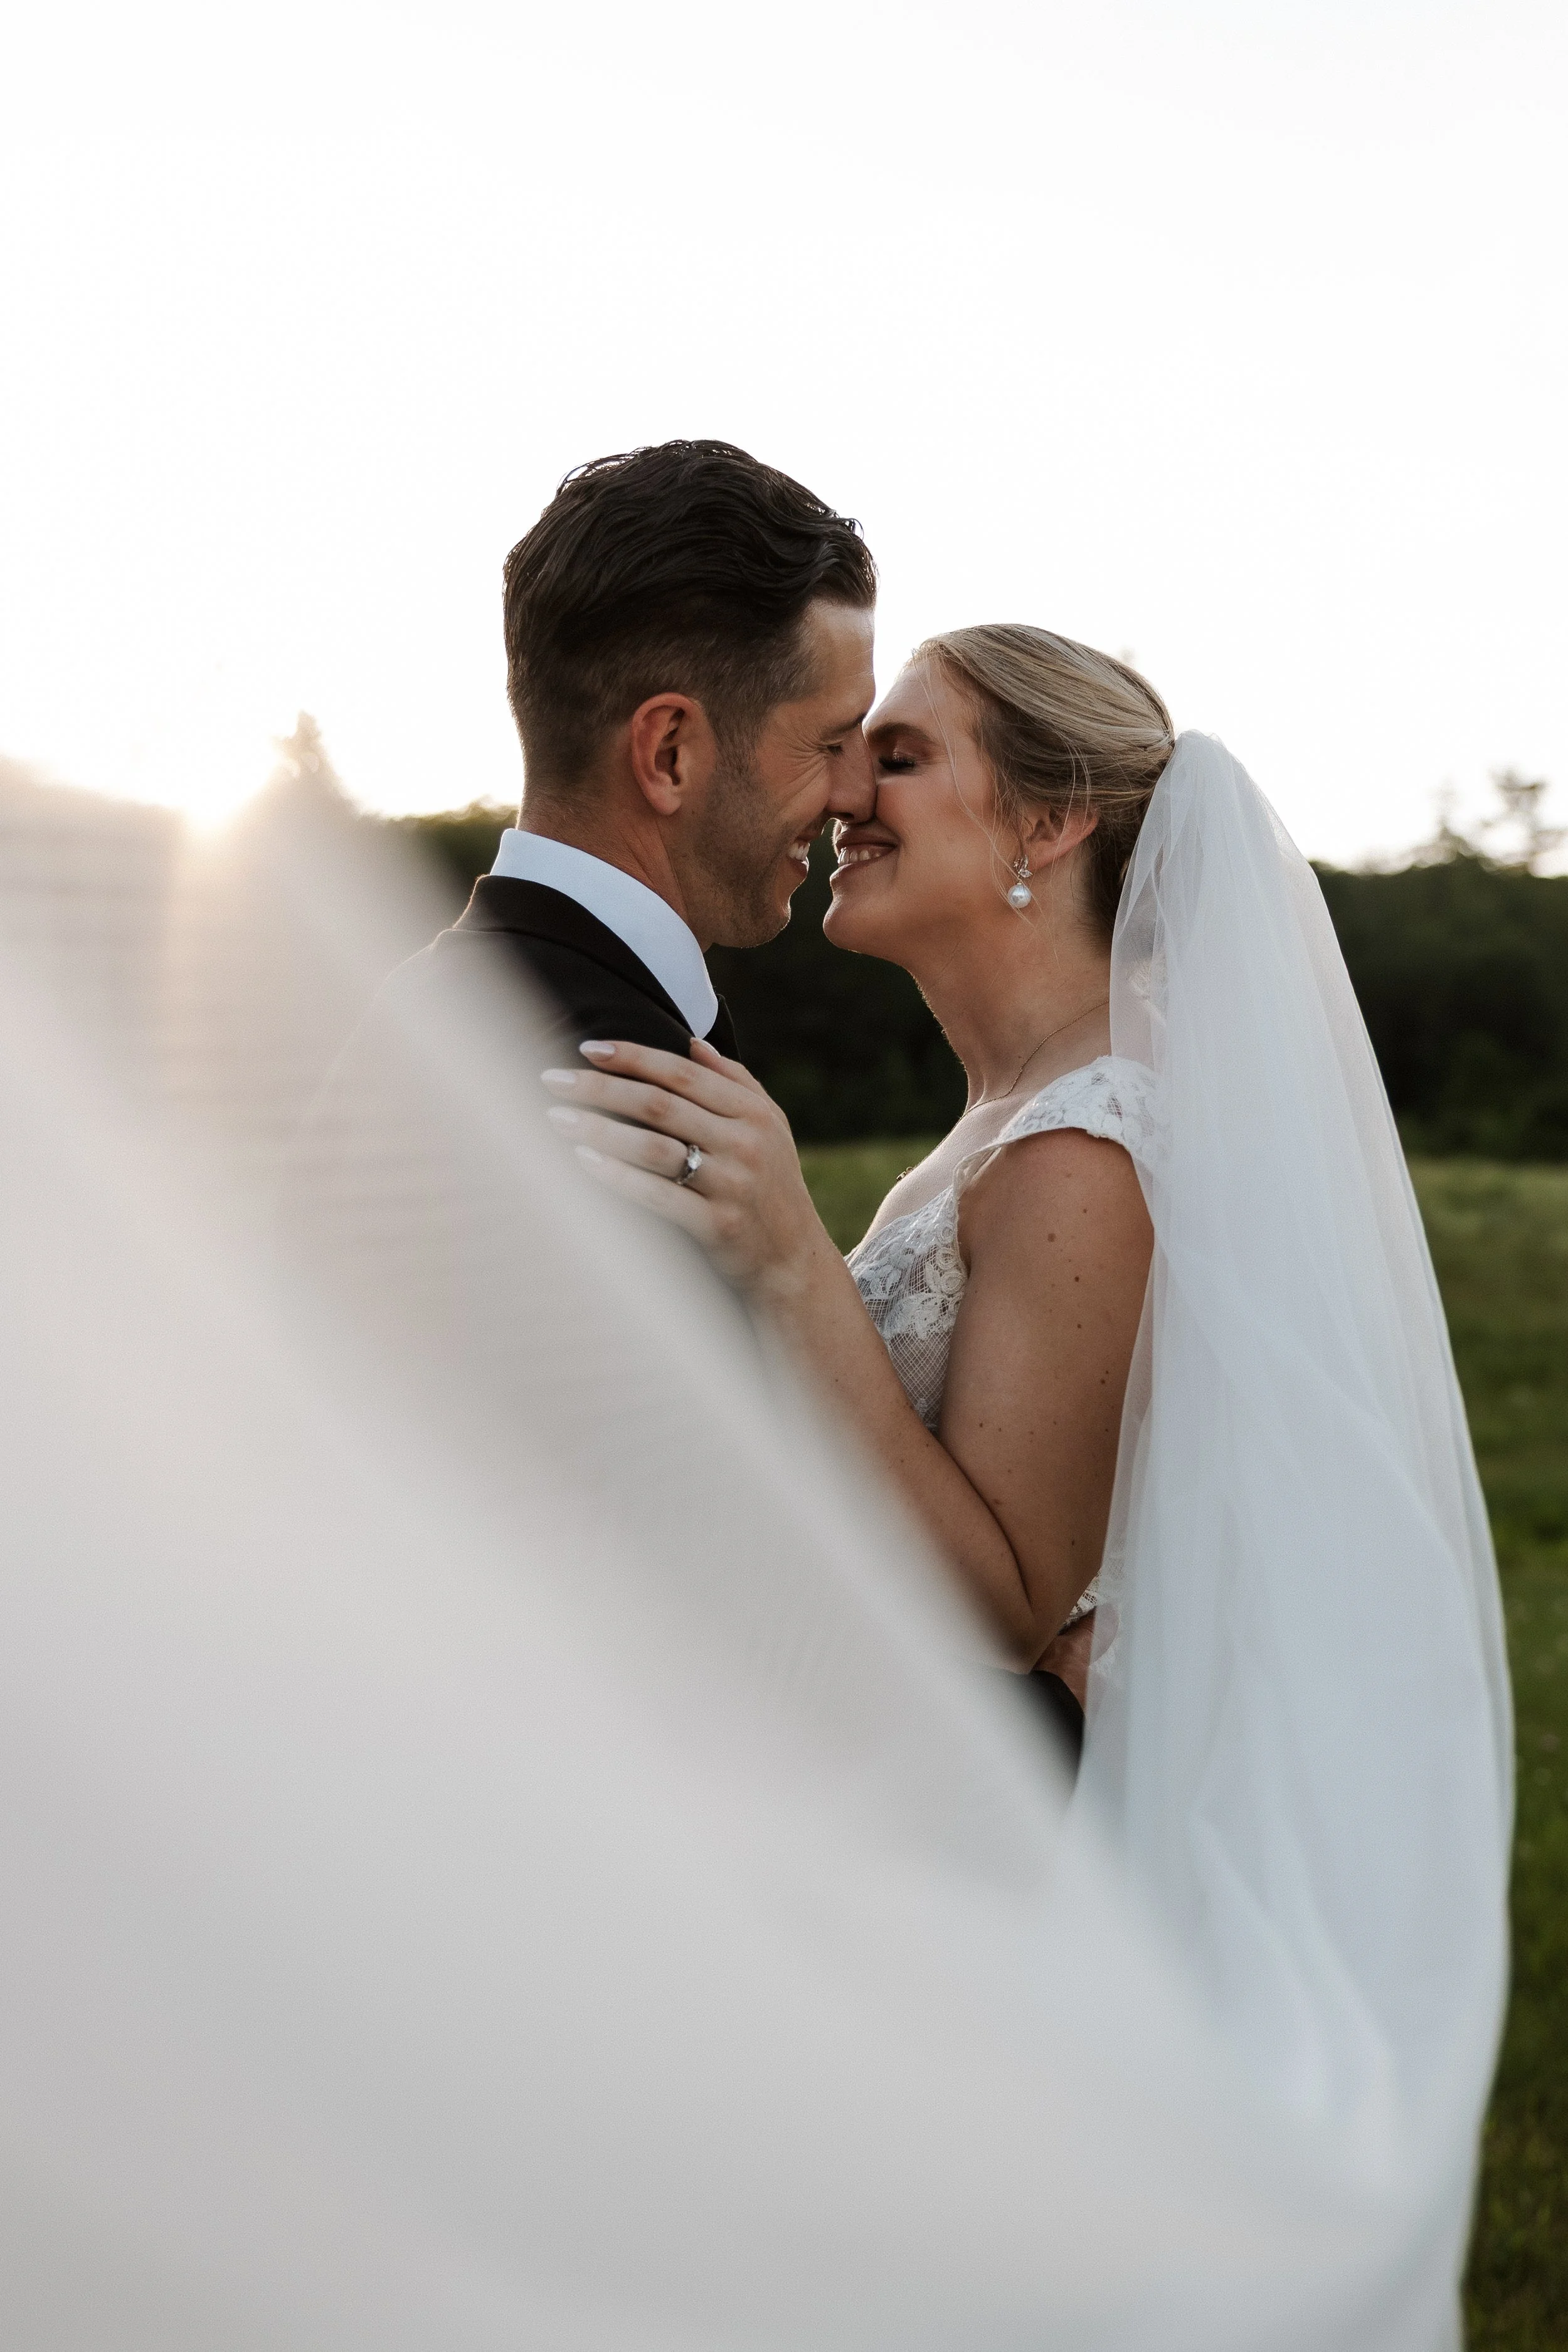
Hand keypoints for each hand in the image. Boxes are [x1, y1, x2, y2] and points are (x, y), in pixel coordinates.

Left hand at [541, 1038, 830, 1299]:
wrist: (792, 1260)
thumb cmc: (771, 1185)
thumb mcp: (770, 1126)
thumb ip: (735, 1081)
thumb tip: (692, 1043)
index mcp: (754, 1113)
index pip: (682, 1073)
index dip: (633, 1056)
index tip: (588, 1049)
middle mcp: (745, 1144)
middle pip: (659, 1105)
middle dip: (600, 1089)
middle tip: (552, 1080)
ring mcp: (732, 1186)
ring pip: (652, 1147)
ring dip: (598, 1129)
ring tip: (557, 1118)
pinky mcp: (717, 1226)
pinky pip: (657, 1196)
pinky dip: (617, 1177)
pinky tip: (583, 1162)